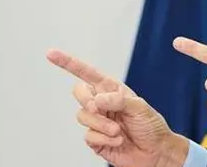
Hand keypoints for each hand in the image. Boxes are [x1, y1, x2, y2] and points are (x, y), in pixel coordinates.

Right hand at [46, 49, 189, 166]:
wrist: (156, 152)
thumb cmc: (151, 126)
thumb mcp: (140, 107)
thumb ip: (118, 100)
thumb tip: (96, 100)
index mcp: (111, 89)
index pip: (86, 73)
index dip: (68, 63)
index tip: (51, 53)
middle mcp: (101, 103)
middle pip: (79, 93)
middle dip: (87, 100)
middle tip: (100, 109)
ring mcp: (97, 122)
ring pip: (82, 116)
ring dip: (101, 124)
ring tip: (118, 130)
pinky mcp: (95, 140)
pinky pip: (88, 136)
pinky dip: (104, 139)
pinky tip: (118, 140)